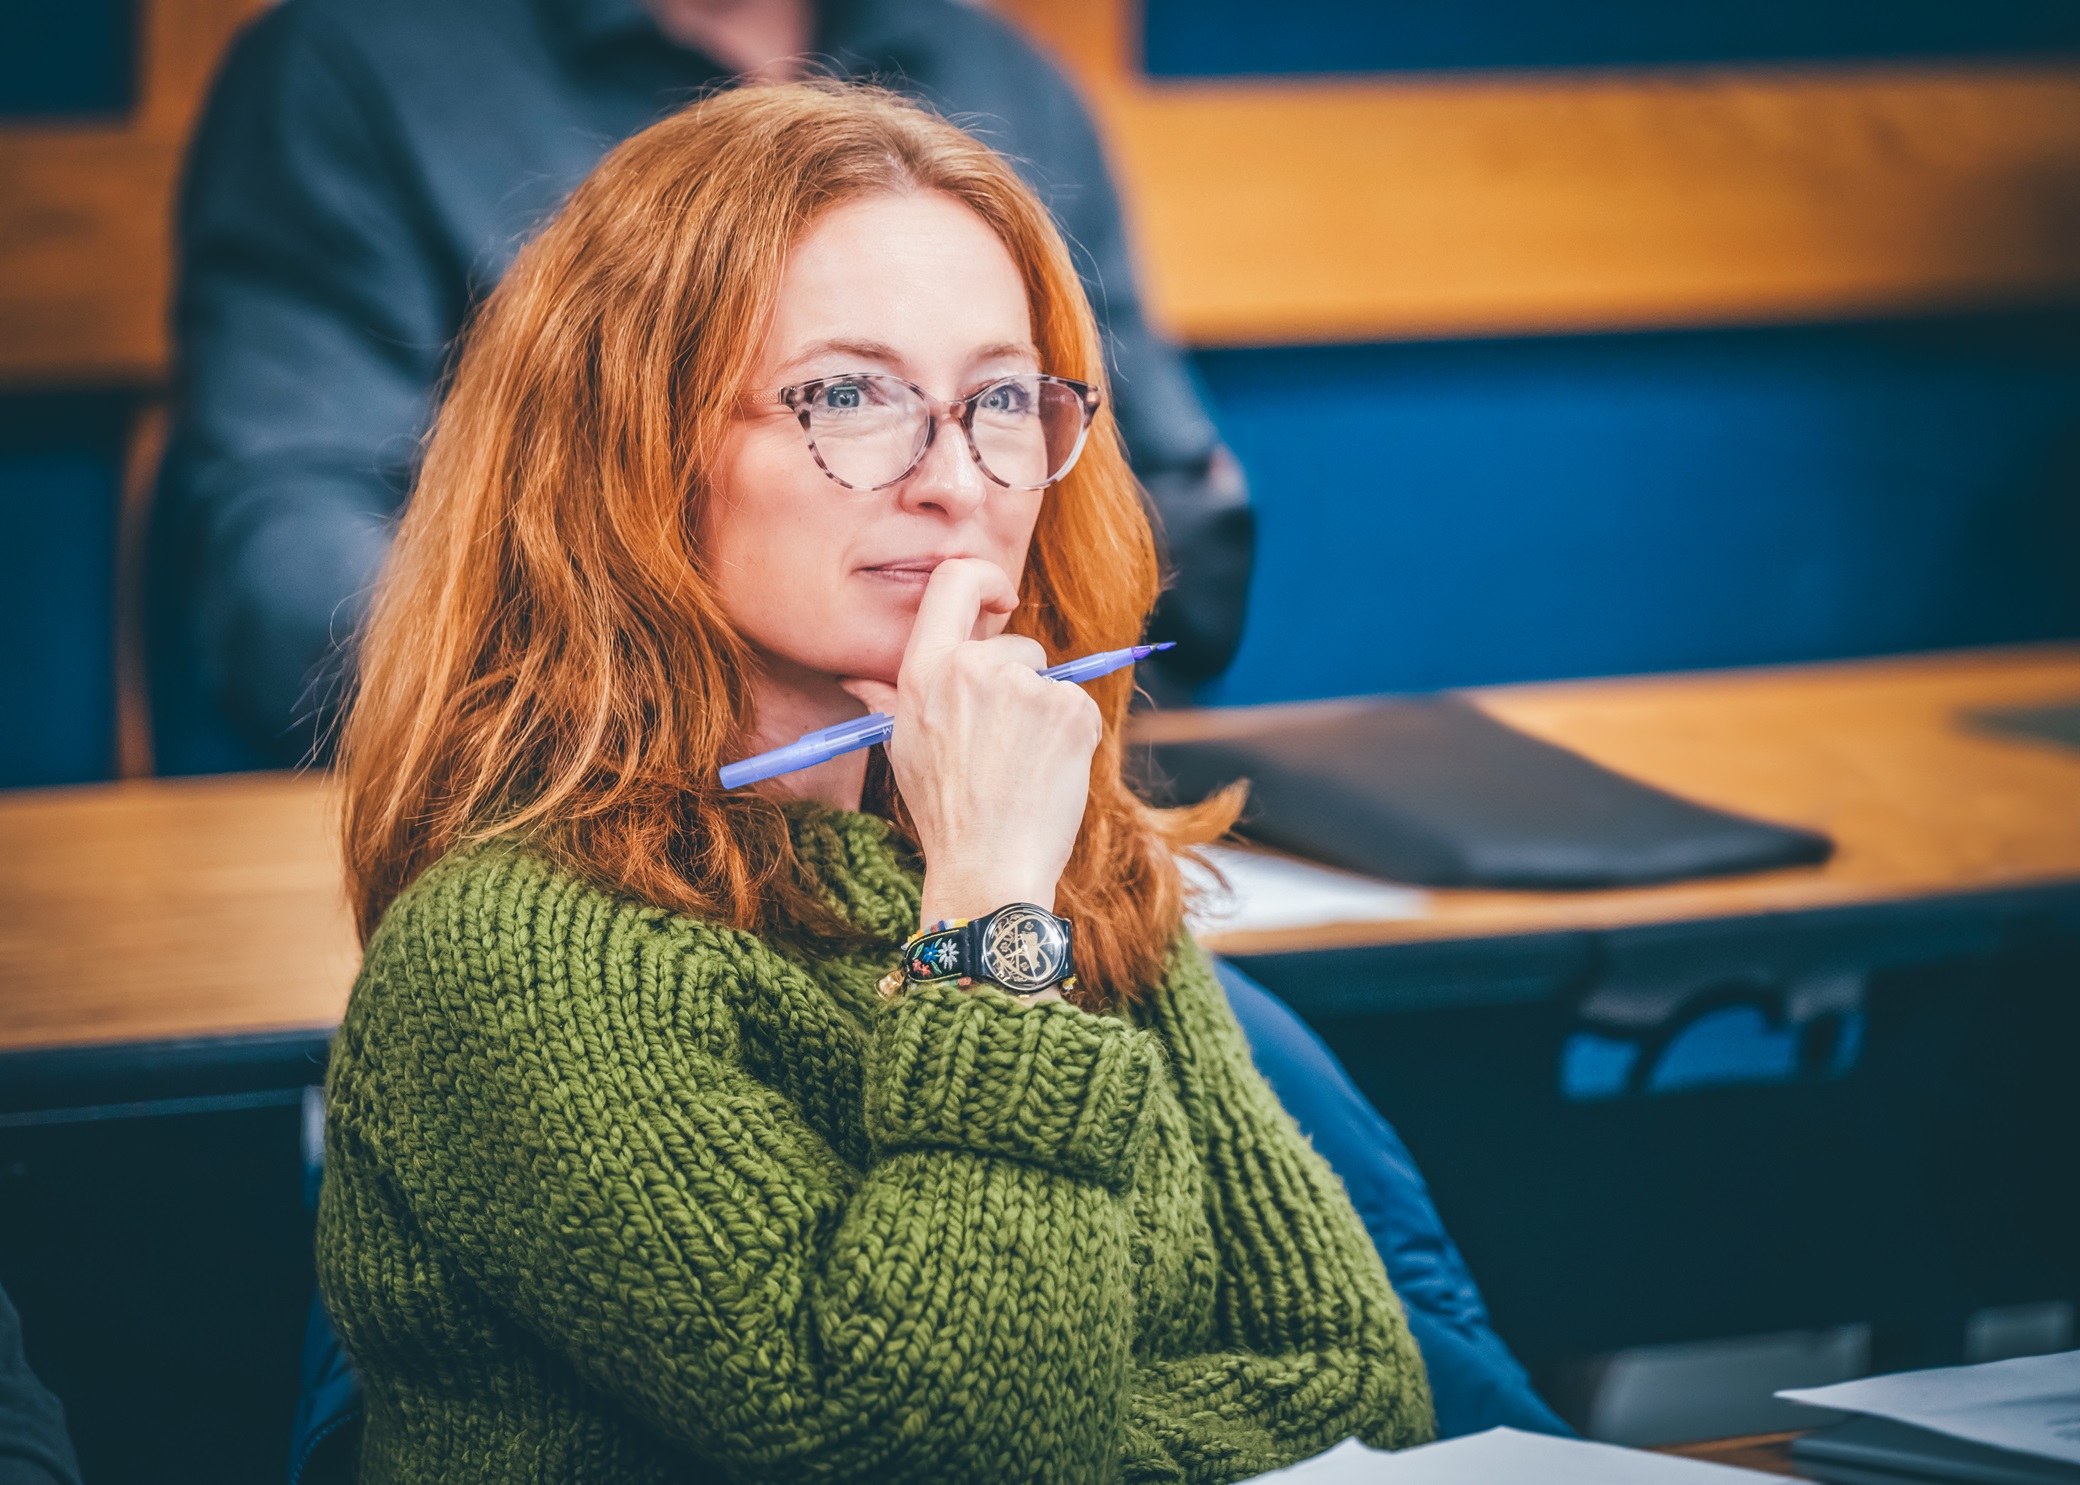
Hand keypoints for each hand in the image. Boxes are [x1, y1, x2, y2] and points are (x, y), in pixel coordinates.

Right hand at [839, 558, 1100, 927]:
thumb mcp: (904, 747)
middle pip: (1017, 645)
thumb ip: (890, 699)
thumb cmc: (945, 812)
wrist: (989, 868)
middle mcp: (972, 669)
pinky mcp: (1070, 710)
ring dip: (1044, 715)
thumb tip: (854, 676)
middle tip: (1004, 745)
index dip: (985, 579)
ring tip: (1020, 767)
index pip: (955, 580)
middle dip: (1020, 684)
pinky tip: (1046, 775)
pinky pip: (1078, 707)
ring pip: (1050, 681)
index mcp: (925, 671)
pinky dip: (1072, 736)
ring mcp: (1025, 687)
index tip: (1001, 598)